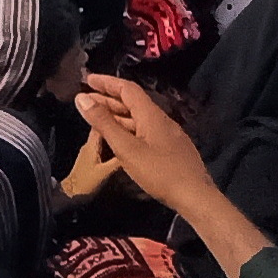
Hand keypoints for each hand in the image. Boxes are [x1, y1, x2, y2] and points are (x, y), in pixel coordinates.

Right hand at [81, 73, 219, 210]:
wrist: (196, 198)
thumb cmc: (159, 172)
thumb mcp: (126, 148)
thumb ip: (103, 123)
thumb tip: (81, 98)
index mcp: (151, 115)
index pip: (127, 88)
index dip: (106, 82)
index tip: (87, 80)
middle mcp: (161, 120)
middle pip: (133, 103)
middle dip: (108, 100)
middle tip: (85, 102)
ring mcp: (169, 136)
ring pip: (139, 119)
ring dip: (117, 116)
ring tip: (97, 121)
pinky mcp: (172, 150)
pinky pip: (146, 131)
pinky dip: (128, 129)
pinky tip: (121, 140)